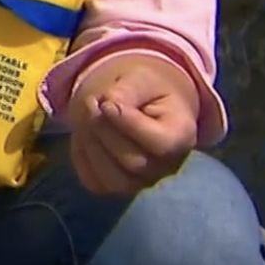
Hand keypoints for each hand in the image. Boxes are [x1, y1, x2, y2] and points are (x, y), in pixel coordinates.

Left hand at [66, 54, 201, 196]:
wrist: (140, 103)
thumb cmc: (146, 89)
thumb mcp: (141, 79)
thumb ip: (127, 90)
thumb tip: (109, 105)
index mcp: (182, 135)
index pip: (160, 143)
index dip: (127, 124)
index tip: (106, 102)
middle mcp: (167, 166)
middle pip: (134, 163)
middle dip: (104, 132)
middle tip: (91, 103)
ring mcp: (143, 181)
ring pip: (113, 181)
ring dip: (90, 146)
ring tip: (85, 117)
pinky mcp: (118, 186)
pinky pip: (94, 182)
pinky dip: (82, 158)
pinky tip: (84, 134)